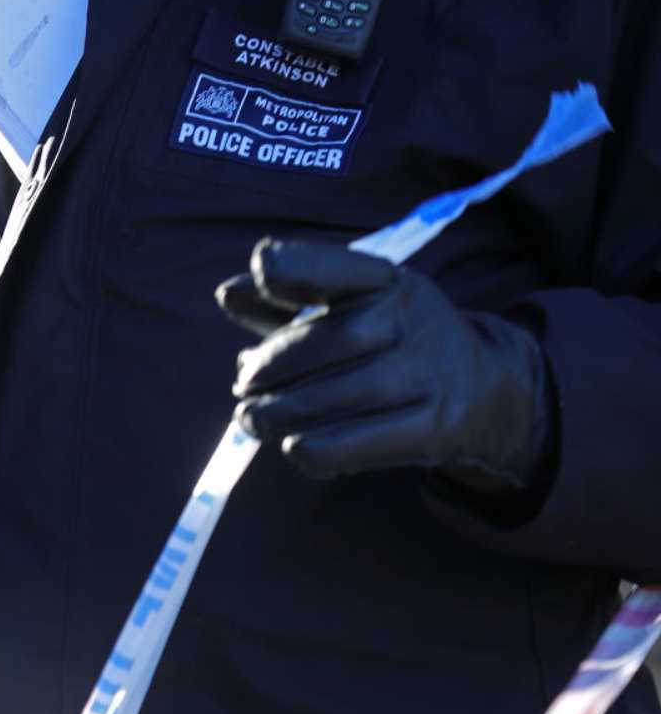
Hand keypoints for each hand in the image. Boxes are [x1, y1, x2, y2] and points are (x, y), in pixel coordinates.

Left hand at [215, 238, 552, 491]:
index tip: (261, 270)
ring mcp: (430, 373)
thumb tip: (227, 295)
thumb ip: (285, 302)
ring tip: (253, 420)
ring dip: (280, 413)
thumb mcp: (348, 310)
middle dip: (272, 368)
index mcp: (388, 280)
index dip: (295, 264)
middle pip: (329, 341)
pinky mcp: (437, 427)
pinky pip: (360, 443)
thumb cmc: (391, 345)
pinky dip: (314, 449)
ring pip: (339, 397)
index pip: (337, 266)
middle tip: (243, 388)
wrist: (485, 393)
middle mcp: (414, 319)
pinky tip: (293, 445)